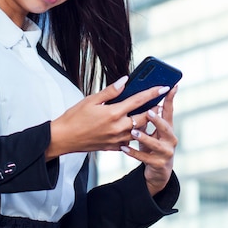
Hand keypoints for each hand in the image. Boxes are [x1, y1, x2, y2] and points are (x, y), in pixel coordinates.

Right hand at [45, 76, 162, 159]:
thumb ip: (110, 91)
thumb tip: (125, 80)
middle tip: (159, 102)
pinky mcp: (113, 147)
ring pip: (139, 131)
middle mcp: (118, 127)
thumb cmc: (74, 117)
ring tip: (149, 114)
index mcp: (113, 113)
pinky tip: (133, 128)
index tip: (164, 87)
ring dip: (145, 122)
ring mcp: (117, 139)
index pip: (138, 100)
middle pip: (144, 117)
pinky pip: (130, 141)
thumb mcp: (91, 100)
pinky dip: (134, 134)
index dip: (153, 92)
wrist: (64, 138)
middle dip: (154, 109)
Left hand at [121, 86, 177, 195]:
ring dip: (145, 137)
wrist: (158, 170)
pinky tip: (124, 148)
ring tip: (134, 132)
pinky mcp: (158, 164)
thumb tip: (134, 100)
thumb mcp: (149, 130)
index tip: (171, 86)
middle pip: (165, 127)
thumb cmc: (151, 144)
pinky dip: (134, 153)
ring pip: (156, 144)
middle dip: (157, 120)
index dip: (170, 98)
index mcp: (167, 127)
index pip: (169, 110)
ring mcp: (166, 152)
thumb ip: (144, 116)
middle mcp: (170, 138)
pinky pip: (145, 158)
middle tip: (149, 112)